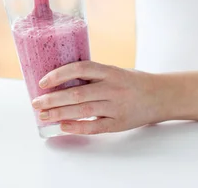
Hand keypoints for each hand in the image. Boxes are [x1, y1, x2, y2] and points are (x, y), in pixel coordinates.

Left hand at [31, 61, 169, 134]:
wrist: (162, 96)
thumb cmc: (133, 81)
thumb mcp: (115, 71)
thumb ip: (93, 75)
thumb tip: (60, 80)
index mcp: (110, 71)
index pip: (80, 68)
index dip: (59, 74)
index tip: (43, 81)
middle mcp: (113, 88)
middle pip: (77, 93)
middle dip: (52, 99)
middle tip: (36, 102)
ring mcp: (116, 106)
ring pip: (82, 110)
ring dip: (59, 113)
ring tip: (43, 115)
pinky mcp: (119, 123)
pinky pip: (95, 127)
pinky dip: (77, 127)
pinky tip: (63, 126)